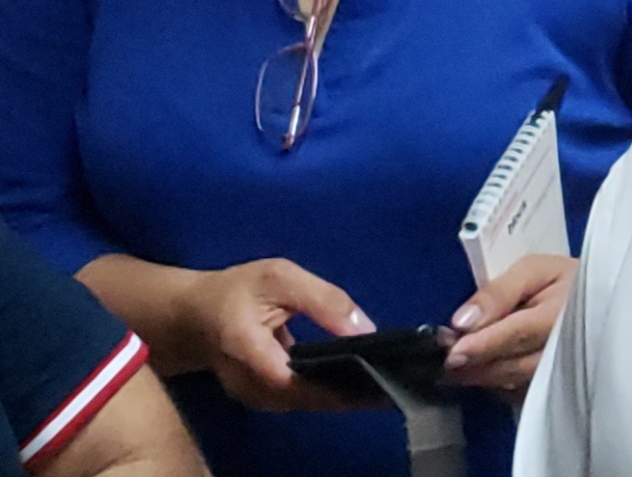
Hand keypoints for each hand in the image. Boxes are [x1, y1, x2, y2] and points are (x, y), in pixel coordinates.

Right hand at [176, 258, 374, 411]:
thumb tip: (365, 329)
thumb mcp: (279, 277)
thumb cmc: (236, 290)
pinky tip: (355, 384)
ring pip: (302, 404)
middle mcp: (245, 380)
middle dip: (344, 392)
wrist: (194, 316)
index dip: (329, 381)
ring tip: (379, 382)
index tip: (370, 374)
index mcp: (243, 345)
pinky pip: (298, 401)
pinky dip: (325, 394)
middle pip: (301, 397)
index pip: (289, 377)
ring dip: (339, 396)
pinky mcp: (262, 398)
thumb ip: (323, 300)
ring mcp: (252, 395)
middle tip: (387, 380)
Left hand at [446, 254, 575, 402]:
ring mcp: (564, 373)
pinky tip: (485, 374)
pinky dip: (498, 387)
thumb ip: (498, 292)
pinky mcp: (559, 387)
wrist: (603, 301)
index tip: (453, 354)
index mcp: (560, 314)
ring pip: (516, 384)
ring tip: (458, 369)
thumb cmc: (565, 281)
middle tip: (446, 362)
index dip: (483, 346)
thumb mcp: (534, 269)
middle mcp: (566, 348)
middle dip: (477, 366)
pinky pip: (522, 395)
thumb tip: (462, 321)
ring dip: (484, 378)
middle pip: (514, 366)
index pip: (517, 334)